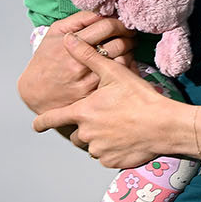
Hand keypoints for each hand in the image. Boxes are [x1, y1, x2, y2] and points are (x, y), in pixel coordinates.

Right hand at [18, 12, 135, 116]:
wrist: (34, 91)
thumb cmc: (45, 60)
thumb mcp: (55, 33)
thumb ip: (78, 19)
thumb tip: (101, 12)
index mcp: (71, 44)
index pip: (107, 26)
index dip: (120, 23)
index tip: (122, 24)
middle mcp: (80, 63)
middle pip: (119, 44)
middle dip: (128, 37)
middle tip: (129, 35)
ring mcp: (88, 80)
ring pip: (122, 62)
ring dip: (129, 52)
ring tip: (126, 48)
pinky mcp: (93, 94)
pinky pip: (118, 79)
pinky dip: (125, 69)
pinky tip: (121, 64)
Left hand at [31, 34, 192, 168]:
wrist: (164, 124)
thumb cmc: (139, 98)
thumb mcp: (114, 73)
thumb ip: (88, 56)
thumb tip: (69, 40)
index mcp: (83, 112)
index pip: (52, 118)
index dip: (42, 121)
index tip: (36, 124)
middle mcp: (86, 133)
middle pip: (77, 133)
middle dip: (87, 127)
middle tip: (107, 118)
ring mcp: (99, 149)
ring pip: (92, 145)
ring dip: (100, 139)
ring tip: (119, 128)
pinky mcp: (111, 161)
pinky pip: (106, 157)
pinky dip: (112, 150)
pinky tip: (126, 139)